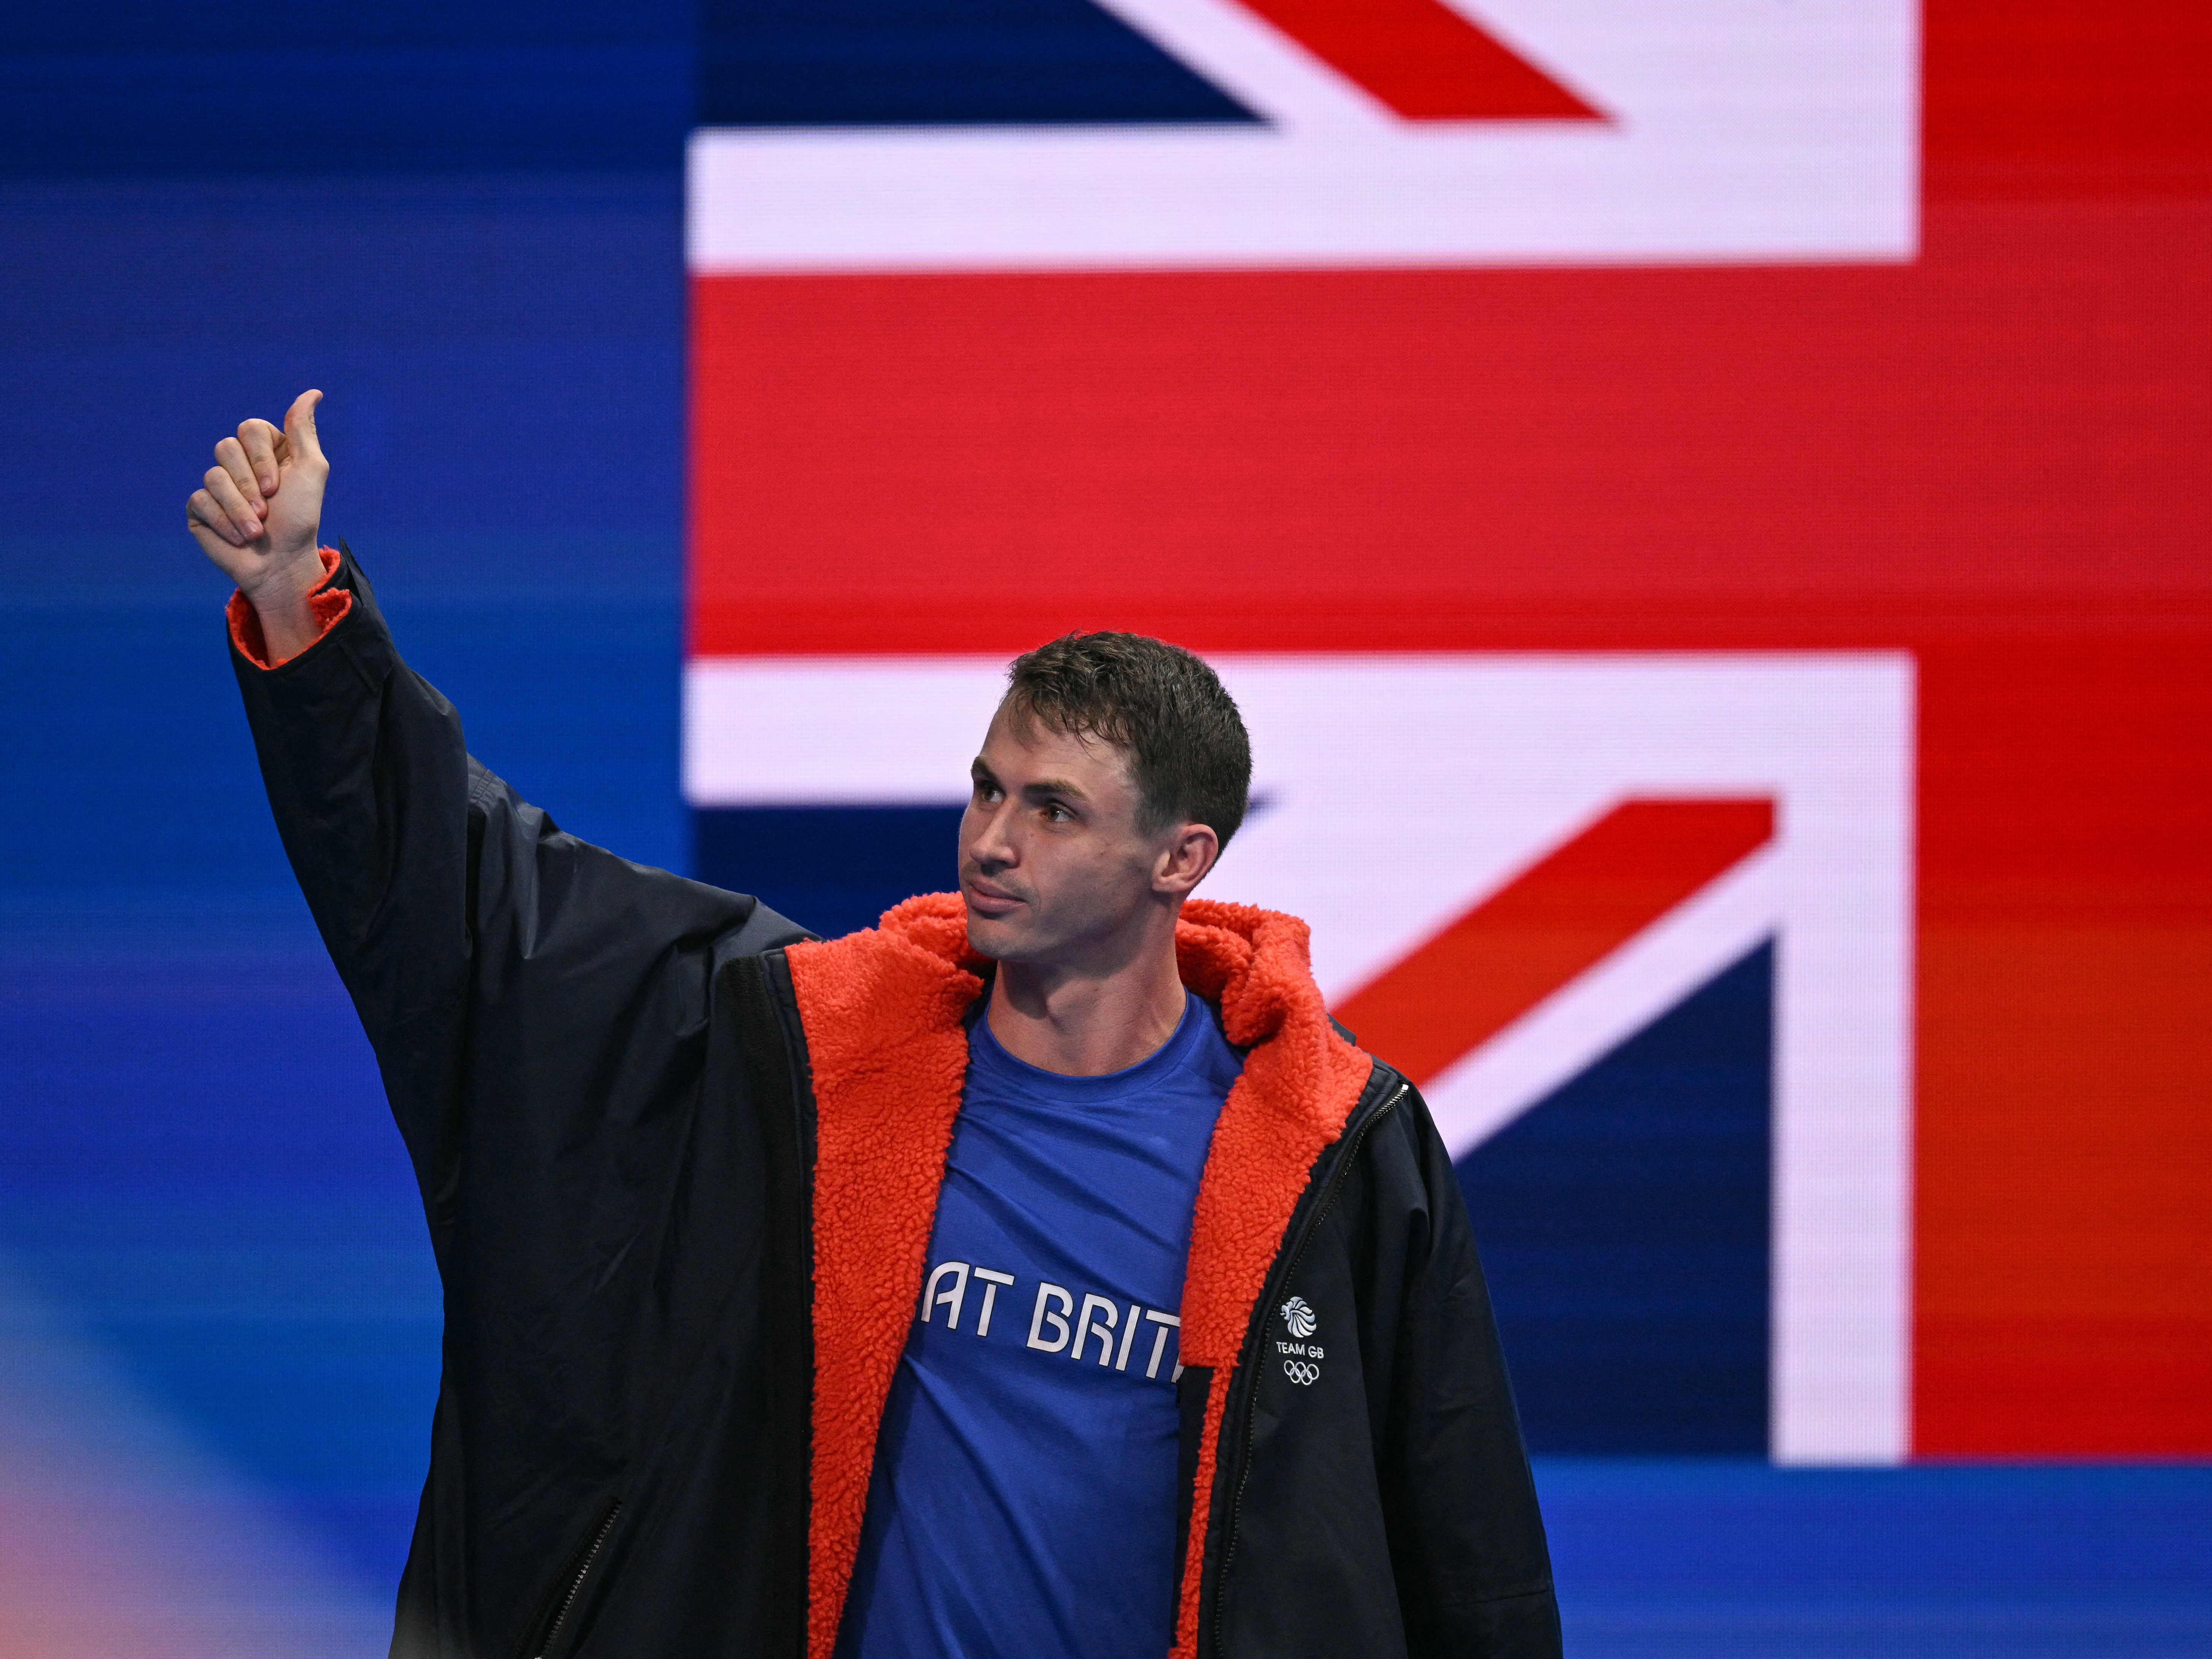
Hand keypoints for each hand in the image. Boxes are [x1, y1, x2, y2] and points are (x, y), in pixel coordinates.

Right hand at [187, 390, 329, 631]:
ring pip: (212, 476)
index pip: (250, 430)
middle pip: (226, 447)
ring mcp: (217, 485)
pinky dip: (223, 521)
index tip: (279, 487)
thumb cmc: (300, 518)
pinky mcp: (200, 508)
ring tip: (256, 530)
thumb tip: (313, 392)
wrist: (281, 563)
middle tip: (267, 508)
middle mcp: (239, 464)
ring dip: (239, 508)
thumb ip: (303, 431)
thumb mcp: (310, 471)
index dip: (262, 458)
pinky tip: (238, 537)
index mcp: (266, 450)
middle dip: (249, 483)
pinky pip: (199, 500)